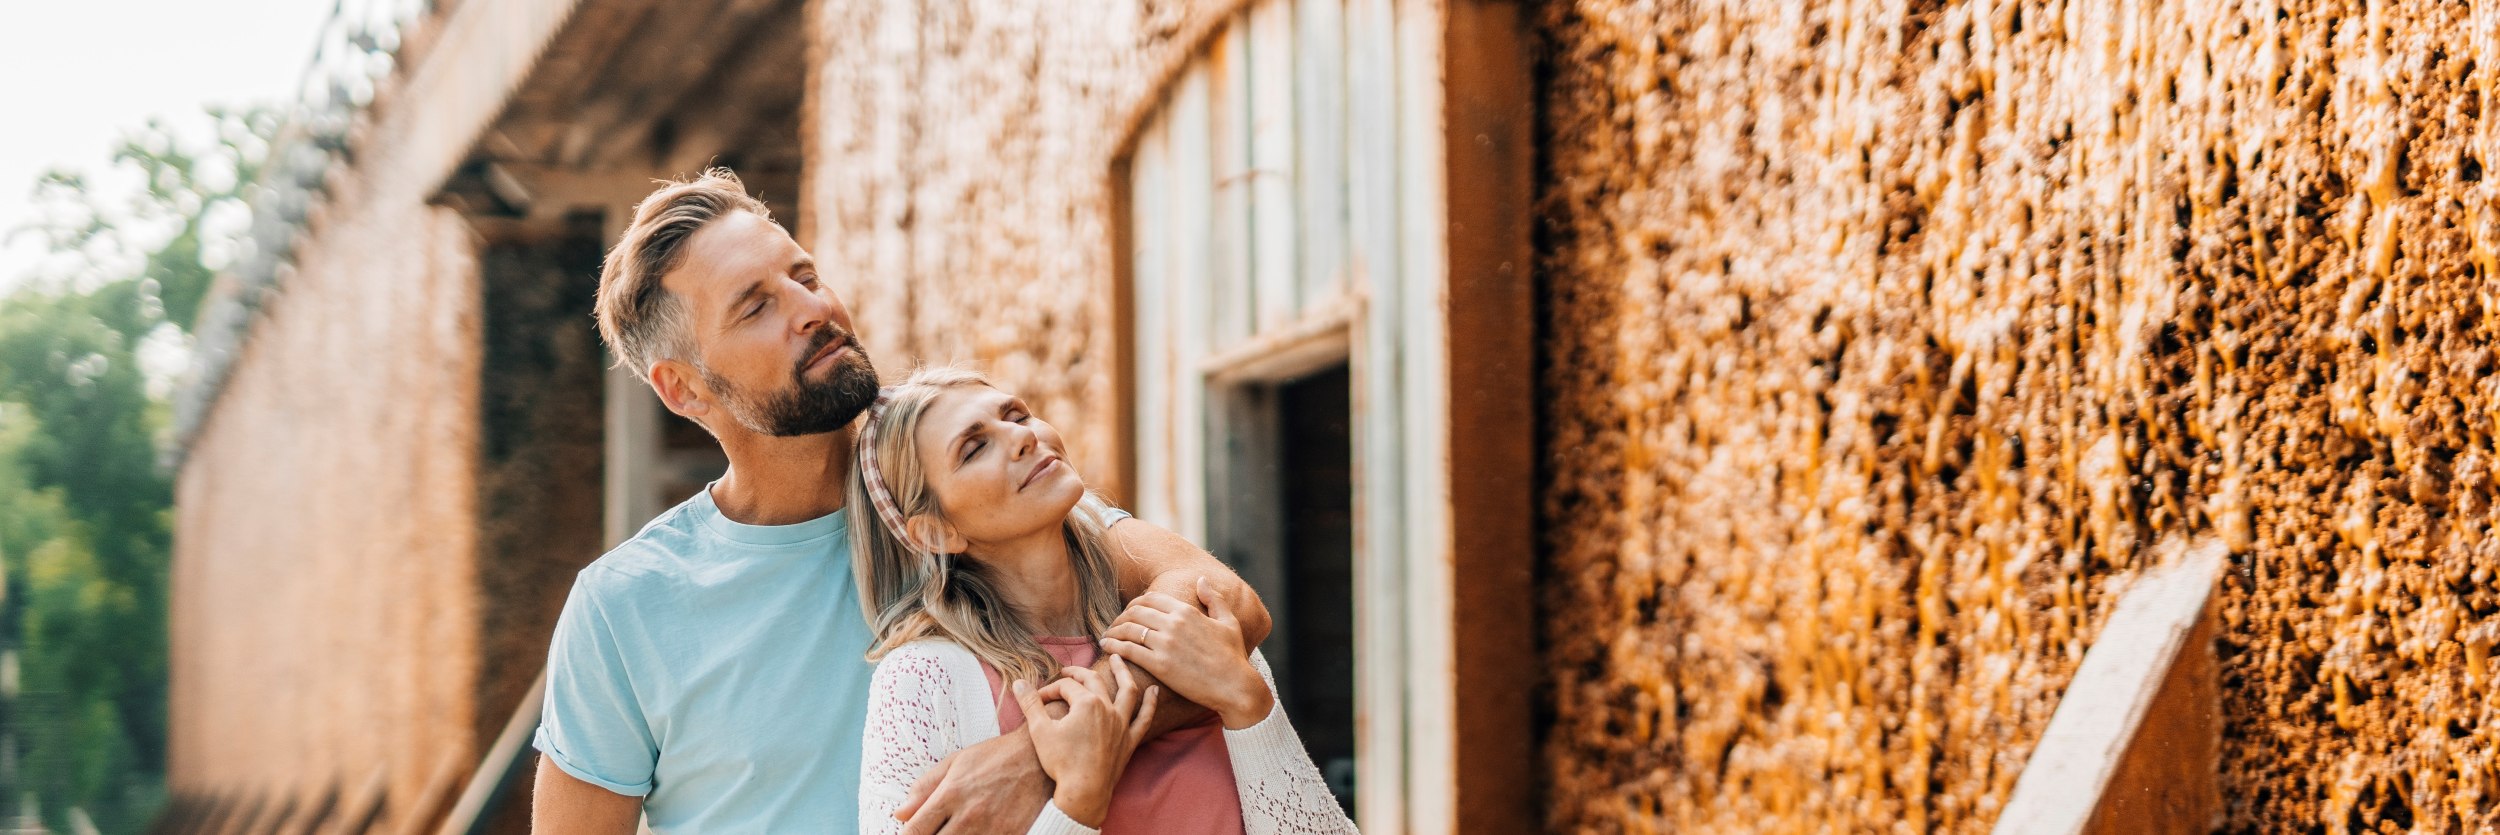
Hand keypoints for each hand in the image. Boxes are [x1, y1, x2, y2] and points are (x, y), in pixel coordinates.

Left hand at [895, 729, 1049, 834]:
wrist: (1040, 758)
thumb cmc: (996, 757)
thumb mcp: (956, 762)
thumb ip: (925, 788)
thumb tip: (899, 813)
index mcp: (950, 794)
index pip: (914, 831)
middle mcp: (969, 815)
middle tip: (935, 832)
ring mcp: (992, 830)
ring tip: (959, 830)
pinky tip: (977, 833)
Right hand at [1017, 657, 1158, 826]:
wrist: (1083, 792)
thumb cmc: (1061, 762)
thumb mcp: (1039, 730)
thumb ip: (1030, 703)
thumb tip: (1019, 682)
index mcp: (1087, 703)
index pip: (1066, 687)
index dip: (1050, 690)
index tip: (1037, 700)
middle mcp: (1108, 709)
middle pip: (1094, 681)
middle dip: (1079, 673)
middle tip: (1068, 671)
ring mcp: (1121, 724)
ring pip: (1127, 691)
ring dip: (1123, 672)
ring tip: (1120, 659)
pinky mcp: (1129, 740)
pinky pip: (1144, 718)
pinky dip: (1150, 703)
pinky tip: (1155, 691)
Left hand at [1100, 578, 1273, 728]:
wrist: (1235, 686)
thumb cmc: (1233, 655)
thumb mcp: (1228, 621)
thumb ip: (1214, 598)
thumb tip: (1201, 580)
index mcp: (1187, 611)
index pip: (1150, 598)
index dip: (1135, 603)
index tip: (1128, 612)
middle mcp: (1174, 624)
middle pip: (1135, 611)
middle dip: (1120, 616)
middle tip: (1114, 625)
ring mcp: (1165, 644)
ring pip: (1128, 629)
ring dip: (1113, 631)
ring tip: (1107, 636)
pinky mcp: (1160, 666)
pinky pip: (1129, 651)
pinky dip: (1114, 646)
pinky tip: (1108, 648)